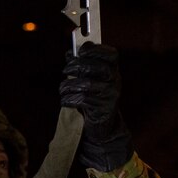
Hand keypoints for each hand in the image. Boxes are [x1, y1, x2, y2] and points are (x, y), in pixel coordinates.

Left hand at [59, 43, 134, 171]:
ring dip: (69, 85)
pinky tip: (65, 101)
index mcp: (113, 71)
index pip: (111, 55)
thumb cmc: (92, 99)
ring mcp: (110, 96)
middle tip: (65, 70)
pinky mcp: (102, 110)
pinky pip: (81, 100)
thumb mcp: (90, 80)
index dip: (95, 50)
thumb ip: (82, 66)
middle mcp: (115, 82)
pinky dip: (69, 99)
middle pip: (95, 67)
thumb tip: (70, 53)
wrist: (102, 127)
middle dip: (76, 66)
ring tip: (63, 89)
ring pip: (86, 84)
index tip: (81, 50)